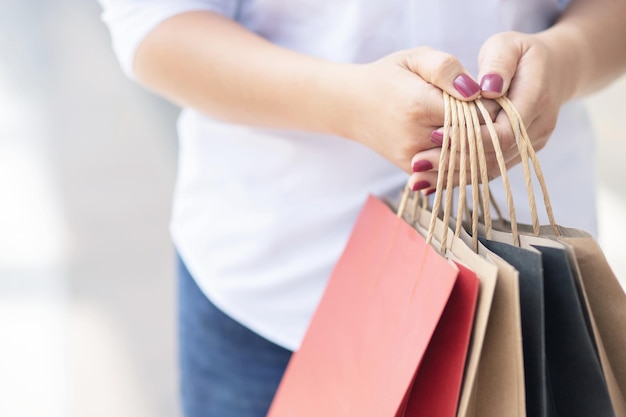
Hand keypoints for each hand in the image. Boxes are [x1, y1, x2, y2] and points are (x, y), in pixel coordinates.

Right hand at [333, 47, 480, 173]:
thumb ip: (446, 68)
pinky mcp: (410, 171)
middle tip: (486, 113)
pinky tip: (462, 145)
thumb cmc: (388, 77)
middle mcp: (415, 137)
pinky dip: (463, 162)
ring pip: (463, 161)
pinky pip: (448, 173)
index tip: (488, 96)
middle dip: (487, 129)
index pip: (475, 114)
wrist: (351, 106)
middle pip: (472, 140)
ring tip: (474, 128)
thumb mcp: (415, 59)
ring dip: (478, 148)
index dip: (489, 106)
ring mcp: (412, 159)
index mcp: (418, 105)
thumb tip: (474, 90)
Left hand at [407, 30, 580, 190]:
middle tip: (419, 162)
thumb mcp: (508, 45)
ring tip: (420, 176)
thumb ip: (497, 64)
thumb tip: (487, 88)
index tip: (435, 134)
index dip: (469, 135)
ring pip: (492, 167)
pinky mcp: (520, 153)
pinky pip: (490, 168)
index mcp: (537, 98)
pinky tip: (434, 180)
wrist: (553, 70)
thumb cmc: (520, 53)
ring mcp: (531, 145)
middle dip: (455, 159)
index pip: (503, 130)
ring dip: (455, 173)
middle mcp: (538, 128)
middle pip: (495, 155)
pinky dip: (462, 174)